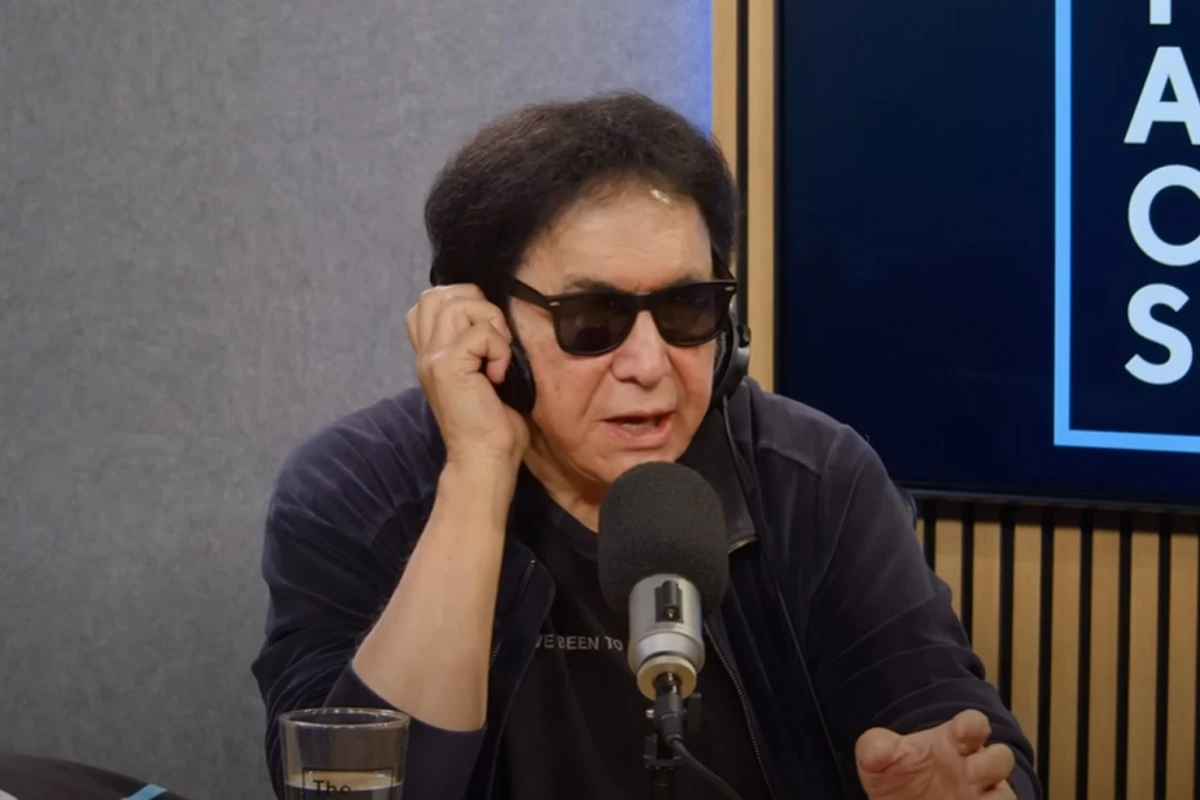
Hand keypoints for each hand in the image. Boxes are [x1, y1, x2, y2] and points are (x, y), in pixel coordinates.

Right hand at [406, 284, 529, 471]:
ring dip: (490, 324)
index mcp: (431, 352)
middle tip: (495, 340)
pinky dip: (500, 349)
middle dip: (477, 304)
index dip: (464, 302)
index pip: (431, 301)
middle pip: (438, 294)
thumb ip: (476, 344)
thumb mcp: (481, 374)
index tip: (488, 335)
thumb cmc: (492, 424)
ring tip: (497, 356)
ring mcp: (432, 358)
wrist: (484, 459)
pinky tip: (499, 375)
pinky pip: (480, 332)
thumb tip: (497, 316)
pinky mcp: (447, 367)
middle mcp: (425, 351)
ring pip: (458, 304)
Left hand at [855, 710, 1016, 799]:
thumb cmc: (896, 773)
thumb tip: (876, 753)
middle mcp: (973, 768)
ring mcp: (979, 796)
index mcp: (952, 741)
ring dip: (995, 799)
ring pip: (1006, 796)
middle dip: (992, 763)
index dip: (973, 725)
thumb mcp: (875, 758)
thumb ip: (873, 748)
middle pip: (1002, 758)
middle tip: (970, 773)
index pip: (974, 724)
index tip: (962, 732)